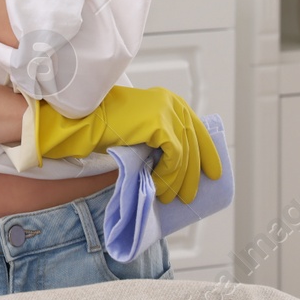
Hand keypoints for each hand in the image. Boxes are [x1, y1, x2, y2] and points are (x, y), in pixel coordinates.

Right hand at [35, 85, 221, 204]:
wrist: (85, 121)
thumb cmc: (105, 128)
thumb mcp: (141, 131)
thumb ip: (161, 138)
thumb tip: (179, 167)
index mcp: (169, 101)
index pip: (197, 128)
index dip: (208, 153)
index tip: (215, 174)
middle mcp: (172, 103)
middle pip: (194, 143)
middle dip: (193, 174)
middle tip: (189, 197)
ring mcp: (168, 112)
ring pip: (185, 154)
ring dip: (177, 180)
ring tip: (167, 197)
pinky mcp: (161, 125)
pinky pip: (175, 156)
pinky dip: (169, 174)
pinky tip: (160, 185)